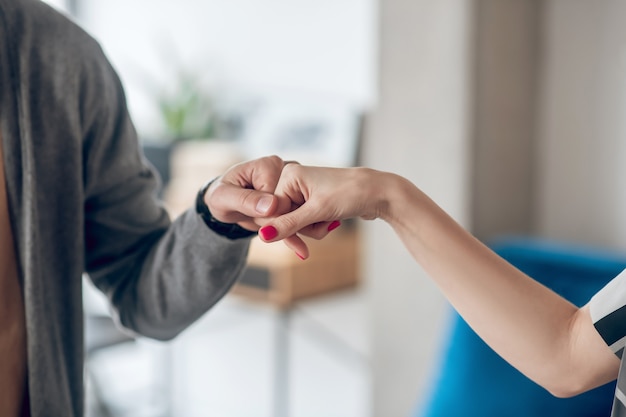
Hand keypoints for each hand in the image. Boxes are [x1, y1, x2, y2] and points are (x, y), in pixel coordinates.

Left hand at [204, 155, 291, 231]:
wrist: (226, 203)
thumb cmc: (221, 195)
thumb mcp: (224, 197)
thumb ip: (246, 200)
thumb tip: (272, 206)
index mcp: (268, 164)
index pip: (277, 196)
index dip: (264, 213)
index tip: (250, 212)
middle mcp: (284, 169)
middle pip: (289, 205)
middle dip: (274, 221)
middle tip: (256, 218)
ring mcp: (292, 184)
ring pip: (296, 213)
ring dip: (286, 229)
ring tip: (270, 233)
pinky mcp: (294, 198)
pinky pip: (297, 219)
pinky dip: (296, 236)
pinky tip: (300, 251)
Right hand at [257, 164, 391, 257]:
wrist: (378, 193)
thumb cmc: (349, 194)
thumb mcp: (317, 212)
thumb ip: (288, 224)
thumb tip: (263, 235)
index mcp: (288, 175)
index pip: (272, 210)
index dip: (284, 228)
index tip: (299, 242)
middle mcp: (293, 181)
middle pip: (283, 217)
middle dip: (303, 228)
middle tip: (322, 226)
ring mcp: (304, 191)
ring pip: (296, 222)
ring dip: (313, 229)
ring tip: (330, 221)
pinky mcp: (314, 200)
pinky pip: (306, 221)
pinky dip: (318, 226)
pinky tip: (332, 221)